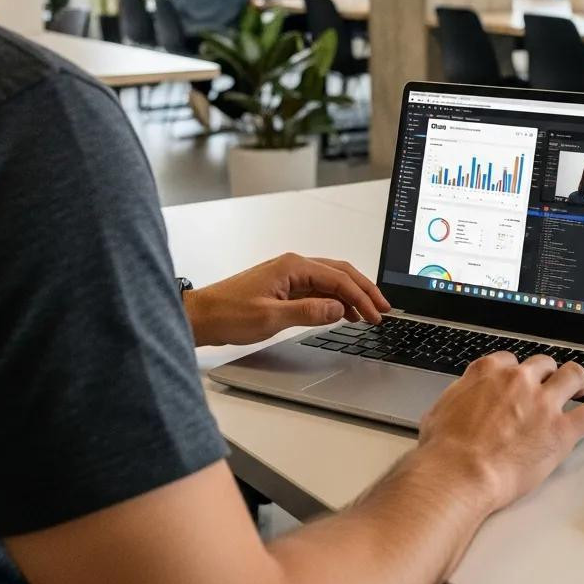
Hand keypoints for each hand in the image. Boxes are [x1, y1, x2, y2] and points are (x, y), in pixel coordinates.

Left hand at [183, 253, 390, 346]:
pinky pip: (318, 289)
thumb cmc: (228, 314)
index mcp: (293, 266)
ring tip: (368, 313)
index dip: (361, 297)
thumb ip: (308, 312)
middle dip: (364, 290)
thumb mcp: (271, 318)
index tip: (375, 315)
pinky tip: (343, 313)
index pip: (338, 278)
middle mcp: (294, 265)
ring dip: (351, 295)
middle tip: (383, 309)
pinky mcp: (284, 287)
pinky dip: (335, 299)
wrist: (200, 316)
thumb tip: (338, 309)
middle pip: (340, 273)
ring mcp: (289, 275)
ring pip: (331, 280)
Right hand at [417, 353, 583, 512]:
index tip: (520, 380)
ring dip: (578, 380)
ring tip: (583, 386)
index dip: (517, 372)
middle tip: (549, 385)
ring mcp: (543, 403)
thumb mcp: (441, 408)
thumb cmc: (445, 448)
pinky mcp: (561, 430)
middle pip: (543, 364)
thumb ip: (459, 395)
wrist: (458, 472)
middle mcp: (519, 380)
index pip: (511, 360)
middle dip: (547, 374)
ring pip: (572, 377)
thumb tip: (460, 398)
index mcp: (490, 372)